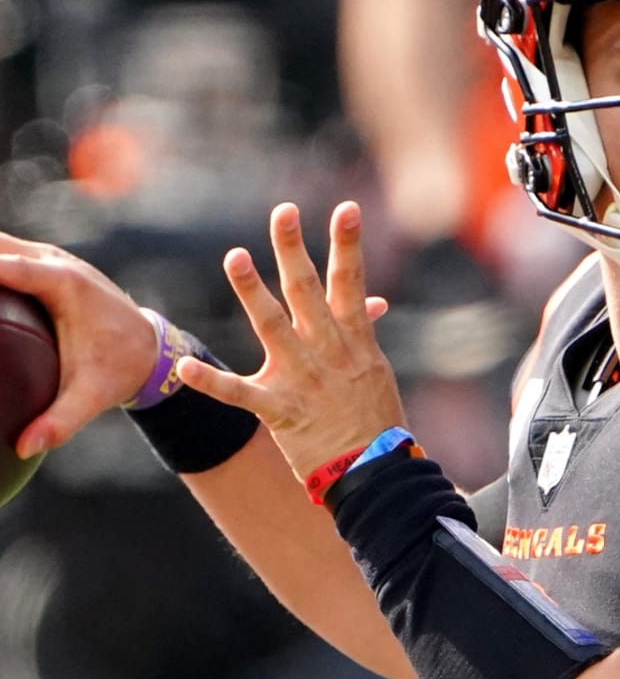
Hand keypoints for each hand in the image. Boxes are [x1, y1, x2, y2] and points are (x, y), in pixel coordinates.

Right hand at [0, 233, 159, 456]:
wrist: (151, 348)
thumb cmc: (120, 369)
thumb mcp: (93, 397)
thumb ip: (61, 421)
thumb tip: (24, 447)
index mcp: (65, 283)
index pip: (5, 266)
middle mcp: (55, 261)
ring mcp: (48, 258)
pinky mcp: (41, 263)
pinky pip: (2, 251)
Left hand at [178, 201, 405, 482]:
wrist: (373, 470)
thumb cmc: (375, 420)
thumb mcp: (375, 371)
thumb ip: (362, 333)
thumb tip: (370, 302)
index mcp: (355, 341)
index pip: (352, 282)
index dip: (349, 244)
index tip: (346, 208)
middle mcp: (328, 352)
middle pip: (308, 291)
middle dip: (295, 250)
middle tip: (284, 212)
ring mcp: (303, 380)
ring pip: (273, 327)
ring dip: (252, 291)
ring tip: (235, 256)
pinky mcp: (281, 411)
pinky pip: (240, 394)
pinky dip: (212, 383)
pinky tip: (185, 368)